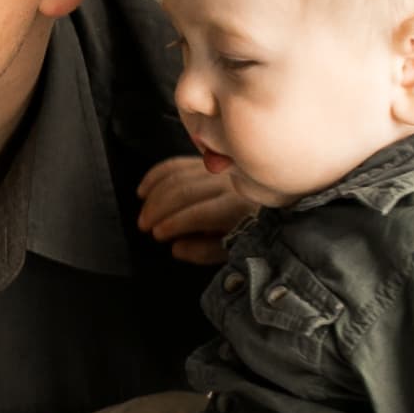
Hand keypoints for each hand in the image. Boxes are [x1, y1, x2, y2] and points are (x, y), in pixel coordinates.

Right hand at [135, 154, 252, 265]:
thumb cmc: (249, 230)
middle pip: (184, 191)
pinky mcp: (206, 161)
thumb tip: (176, 248)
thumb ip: (205, 251)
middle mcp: (226, 183)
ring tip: (143, 215)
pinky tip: (143, 191)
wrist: (270, 203)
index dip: (175, 224)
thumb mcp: (233, 249)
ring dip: (154, 195)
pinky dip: (155, 176)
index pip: (200, 213)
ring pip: (177, 176)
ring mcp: (215, 169)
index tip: (158, 235)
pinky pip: (175, 164)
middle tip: (143, 226)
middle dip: (158, 209)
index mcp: (237, 208)